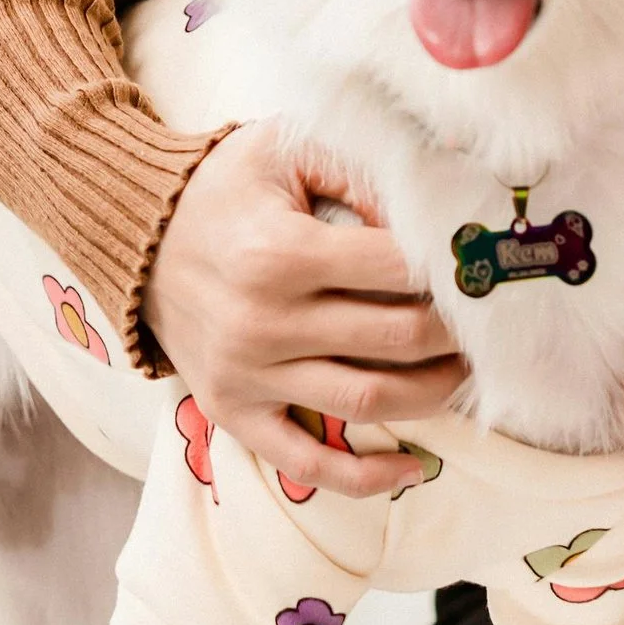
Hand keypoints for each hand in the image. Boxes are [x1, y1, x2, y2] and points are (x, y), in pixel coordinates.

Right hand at [143, 118, 467, 497]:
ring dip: (433, 394)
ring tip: (463, 372)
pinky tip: (412, 465)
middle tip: (487, 319)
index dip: (452, 268)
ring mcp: (247, 374)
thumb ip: (357, 168)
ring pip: (368, 402)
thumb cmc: (223, 187)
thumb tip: (428, 211)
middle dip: (456, 331)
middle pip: (395, 338)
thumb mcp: (283, 148)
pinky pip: (306, 463)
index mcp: (281, 252)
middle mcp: (264, 321)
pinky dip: (365, 476)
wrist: (135, 237)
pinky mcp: (232, 411)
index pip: (396, 267)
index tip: (483, 264)